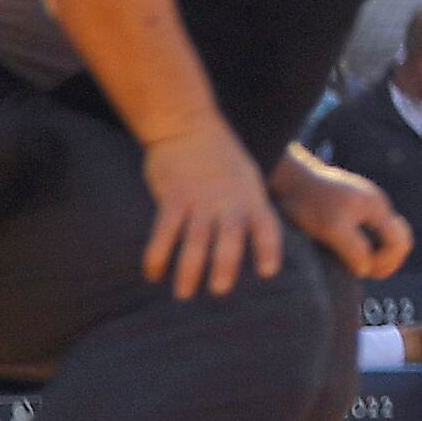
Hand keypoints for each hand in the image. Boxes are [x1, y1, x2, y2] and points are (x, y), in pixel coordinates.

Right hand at [139, 124, 284, 299]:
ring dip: (189, 270)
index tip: (269, 273)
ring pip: (195, 241)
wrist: (188, 126)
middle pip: (230, 238)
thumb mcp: (246, 175)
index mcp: (250, 196)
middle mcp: (227, 201)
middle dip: (225, 266)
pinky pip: (164, 233)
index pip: (266, 225)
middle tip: (220, 291)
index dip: (268, 249)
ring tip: (184, 294)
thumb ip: (249, 203)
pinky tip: (152, 274)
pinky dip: (157, 256)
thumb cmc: (220, 154)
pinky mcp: (172, 198)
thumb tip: (252, 233)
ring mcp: (200, 200)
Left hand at [277, 148, 410, 281]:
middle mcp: (377, 204)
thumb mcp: (331, 228)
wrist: (290, 177)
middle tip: (364, 272)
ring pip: (383, 235)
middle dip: (386, 260)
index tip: (363, 270)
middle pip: (399, 240)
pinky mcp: (352, 205)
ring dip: (375, 254)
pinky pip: (370, 229)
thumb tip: (366, 269)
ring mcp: (366, 203)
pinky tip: (343, 251)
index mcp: (377, 208)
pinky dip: (364, 245)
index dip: (386, 262)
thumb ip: (354, 248)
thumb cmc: (309, 202)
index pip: (399, 243)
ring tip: (353, 265)